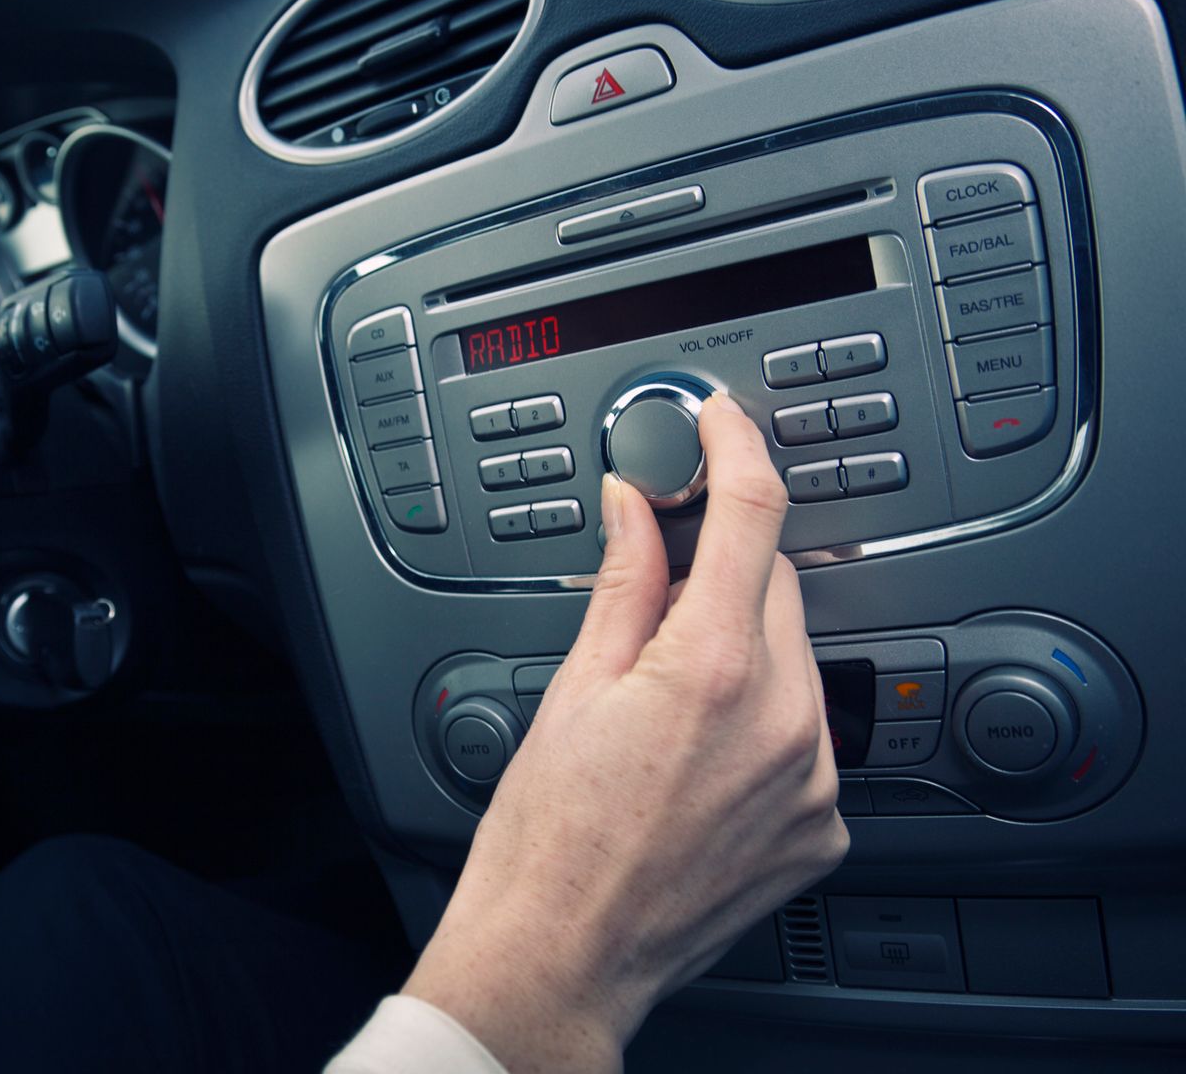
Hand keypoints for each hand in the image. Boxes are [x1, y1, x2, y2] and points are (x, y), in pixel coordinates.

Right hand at [403, 394, 846, 1073]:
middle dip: (721, 572)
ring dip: (742, 652)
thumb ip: (625, 579)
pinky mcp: (824, 827)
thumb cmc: (548, 836)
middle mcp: (787, 719)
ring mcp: (815, 779)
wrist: (562, 953)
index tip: (723, 420)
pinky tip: (696, 759)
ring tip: (663, 708)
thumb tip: (637, 505)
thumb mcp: (574, 685)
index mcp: (714, 668)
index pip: (752, 513)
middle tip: (654, 600)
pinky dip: (763, 724)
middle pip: (775, 587)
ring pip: (796, 661)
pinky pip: (806, 737)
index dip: (737, 448)